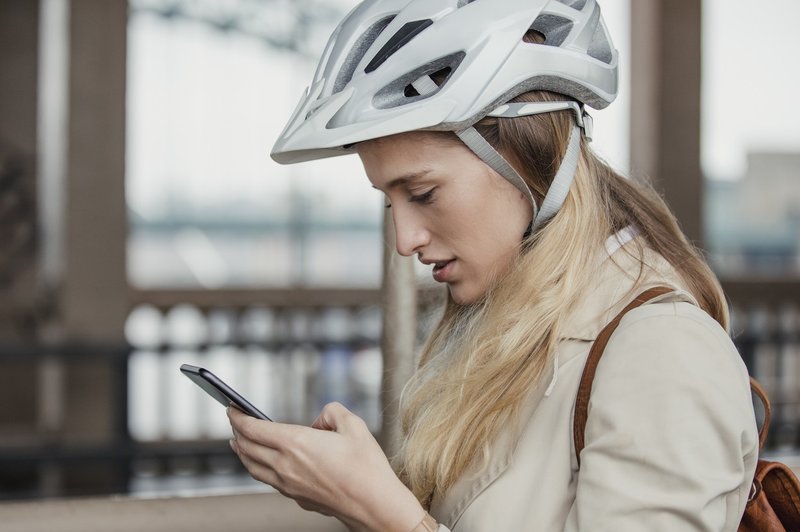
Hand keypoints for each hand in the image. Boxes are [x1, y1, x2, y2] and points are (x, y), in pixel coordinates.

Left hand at [228, 402, 425, 531]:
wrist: (373, 504)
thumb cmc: (366, 467)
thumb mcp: (353, 424)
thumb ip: (332, 412)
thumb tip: (320, 419)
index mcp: (295, 443)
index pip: (253, 428)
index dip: (238, 416)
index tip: (231, 407)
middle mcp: (285, 466)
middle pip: (246, 447)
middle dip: (237, 431)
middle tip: (234, 420)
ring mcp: (288, 485)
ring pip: (252, 467)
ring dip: (241, 452)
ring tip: (238, 442)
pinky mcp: (296, 498)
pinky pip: (267, 480)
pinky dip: (257, 467)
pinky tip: (263, 464)